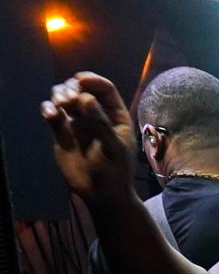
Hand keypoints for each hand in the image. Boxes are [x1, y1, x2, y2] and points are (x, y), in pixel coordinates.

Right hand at [42, 73, 137, 206]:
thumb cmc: (115, 171)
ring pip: (65, 98)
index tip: (80, 80)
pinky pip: (52, 113)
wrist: (100, 193)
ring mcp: (78, 122)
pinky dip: (48, 109)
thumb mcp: (113, 148)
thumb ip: (101, 123)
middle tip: (68, 99)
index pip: (105, 89)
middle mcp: (96, 115)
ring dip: (59, 95)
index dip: (93, 80)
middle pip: (82, 89)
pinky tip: (50, 114)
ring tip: (60, 105)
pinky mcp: (62, 132)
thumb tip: (86, 99)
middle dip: (72, 88)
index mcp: (115, 116)